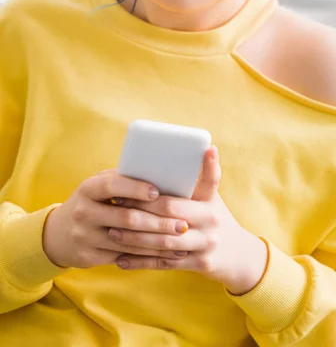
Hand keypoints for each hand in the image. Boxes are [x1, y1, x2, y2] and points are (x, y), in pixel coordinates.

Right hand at [42, 170, 191, 268]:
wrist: (59, 233)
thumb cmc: (92, 201)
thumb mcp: (99, 186)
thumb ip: (123, 179)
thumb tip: (160, 172)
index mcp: (88, 188)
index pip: (112, 185)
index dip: (135, 188)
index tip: (157, 191)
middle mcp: (83, 212)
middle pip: (126, 218)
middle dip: (158, 222)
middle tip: (183, 224)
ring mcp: (85, 237)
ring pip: (128, 242)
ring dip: (158, 243)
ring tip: (182, 241)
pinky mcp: (89, 257)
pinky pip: (124, 258)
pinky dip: (148, 257)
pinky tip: (167, 255)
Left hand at [108, 146, 268, 294]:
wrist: (239, 255)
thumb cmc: (217, 218)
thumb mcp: (213, 197)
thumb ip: (205, 177)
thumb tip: (207, 147)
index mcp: (209, 205)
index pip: (177, 200)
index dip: (152, 197)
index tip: (130, 188)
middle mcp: (209, 225)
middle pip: (168, 220)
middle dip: (139, 215)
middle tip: (115, 207)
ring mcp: (204, 247)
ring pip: (163, 245)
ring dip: (136, 239)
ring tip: (112, 232)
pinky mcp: (197, 265)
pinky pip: (164, 264)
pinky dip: (141, 262)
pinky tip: (121, 260)